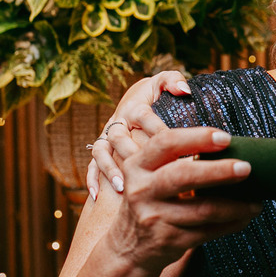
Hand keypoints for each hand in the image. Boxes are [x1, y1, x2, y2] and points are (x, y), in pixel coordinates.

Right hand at [87, 71, 190, 199]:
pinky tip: (96, 196)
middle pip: (119, 136)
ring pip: (102, 151)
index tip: (176, 147)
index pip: (144, 116)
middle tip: (147, 172)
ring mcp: (107, 136)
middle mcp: (117, 121)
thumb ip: (173, 80)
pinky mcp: (102, 148)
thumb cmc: (155, 92)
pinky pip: (91, 163)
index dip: (157, 130)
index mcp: (133, 105)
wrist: (136, 97)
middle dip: (131, 154)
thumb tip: (184, 90)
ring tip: (122, 187)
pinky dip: (92, 179)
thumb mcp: (163, 81)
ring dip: (110, 169)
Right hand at [110, 127, 259, 272]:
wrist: (129, 249)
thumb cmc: (151, 202)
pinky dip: (232, 223)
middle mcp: (142, 190)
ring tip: (256, 201)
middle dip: (219, 170)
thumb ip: (175, 160)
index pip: (166, 143)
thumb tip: (228, 147)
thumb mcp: (149, 177)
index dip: (197, 137)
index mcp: (138, 166)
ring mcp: (154, 218)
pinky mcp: (169, 241)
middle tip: (247, 168)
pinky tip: (245, 216)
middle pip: (183, 175)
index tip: (226, 138)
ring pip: (203, 209)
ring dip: (236, 205)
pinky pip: (208, 231)